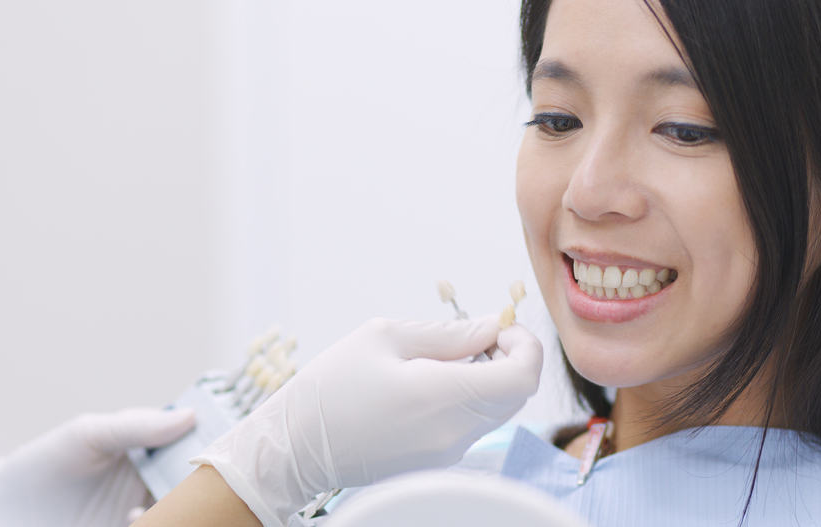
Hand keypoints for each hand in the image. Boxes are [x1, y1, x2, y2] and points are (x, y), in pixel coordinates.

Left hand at [0, 407, 195, 526]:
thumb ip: (136, 425)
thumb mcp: (88, 434)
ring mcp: (143, 507)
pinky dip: (160, 521)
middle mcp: (151, 477)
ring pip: (183, 503)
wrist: (9, 512)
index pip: (191, 437)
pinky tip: (135, 518)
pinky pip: (162, 522)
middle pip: (195, 473)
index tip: (223, 434)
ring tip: (173, 497)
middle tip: (208, 471)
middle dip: (205, 472)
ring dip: (185, 501)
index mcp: (146, 446)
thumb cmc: (44, 465)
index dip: (211, 434)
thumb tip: (189, 416)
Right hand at [192, 316, 542, 526]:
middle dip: (510, 357)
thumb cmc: (332, 386)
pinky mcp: (437, 461)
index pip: (523, 375)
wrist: (296, 447)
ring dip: (491, 377)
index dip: (524, 344)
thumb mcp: (386, 337)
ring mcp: (448, 452)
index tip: (498, 327)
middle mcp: (455, 432)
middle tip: (474, 337)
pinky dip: (471, 397)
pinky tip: (433, 383)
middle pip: (517, 393)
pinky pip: (474, 424)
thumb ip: (448, 333)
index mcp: (445, 396)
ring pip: (498, 409)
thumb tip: (490, 327)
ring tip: (446, 358)